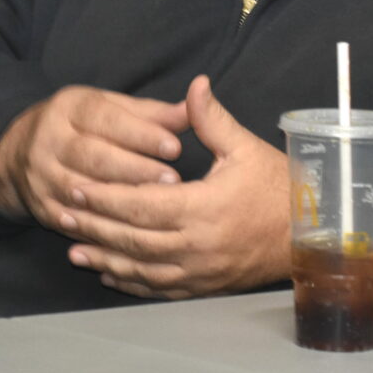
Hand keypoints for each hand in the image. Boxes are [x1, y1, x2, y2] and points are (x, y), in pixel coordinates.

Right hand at [0, 86, 188, 229]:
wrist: (19, 152)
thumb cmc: (83, 125)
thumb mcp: (112, 108)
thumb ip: (153, 113)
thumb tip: (194, 108)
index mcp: (71, 107)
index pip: (106, 118)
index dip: (141, 134)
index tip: (175, 147)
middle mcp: (50, 139)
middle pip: (93, 156)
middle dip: (135, 170)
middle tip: (174, 182)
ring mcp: (40, 175)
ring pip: (82, 190)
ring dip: (120, 201)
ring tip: (159, 208)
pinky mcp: (40, 206)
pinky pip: (72, 220)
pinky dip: (100, 227)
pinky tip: (130, 233)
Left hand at [64, 75, 291, 299]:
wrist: (308, 233)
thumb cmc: (277, 187)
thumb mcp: (244, 147)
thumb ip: (211, 118)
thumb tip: (196, 84)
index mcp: (202, 208)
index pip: (140, 204)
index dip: (106, 197)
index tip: (78, 187)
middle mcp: (196, 245)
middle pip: (132, 238)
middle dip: (94, 225)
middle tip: (63, 213)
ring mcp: (199, 271)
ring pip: (140, 267)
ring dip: (104, 257)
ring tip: (73, 247)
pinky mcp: (203, 286)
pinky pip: (158, 287)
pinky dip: (130, 281)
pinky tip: (109, 272)